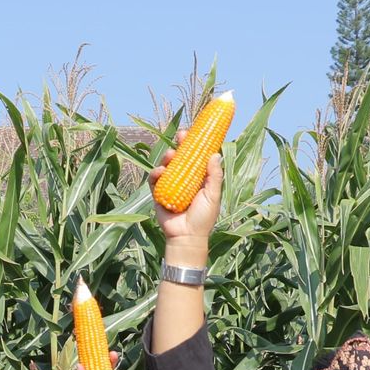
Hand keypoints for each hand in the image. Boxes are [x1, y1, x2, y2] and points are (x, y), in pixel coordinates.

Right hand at [148, 130, 222, 248]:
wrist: (187, 237)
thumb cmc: (203, 218)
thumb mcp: (213, 195)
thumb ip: (214, 175)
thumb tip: (215, 153)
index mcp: (199, 179)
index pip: (196, 157)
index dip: (195, 144)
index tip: (194, 132)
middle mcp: (184, 180)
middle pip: (180, 158)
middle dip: (179, 145)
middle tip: (181, 136)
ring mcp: (170, 185)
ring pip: (166, 165)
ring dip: (167, 157)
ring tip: (171, 156)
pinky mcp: (158, 194)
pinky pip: (154, 180)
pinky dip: (156, 173)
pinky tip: (160, 172)